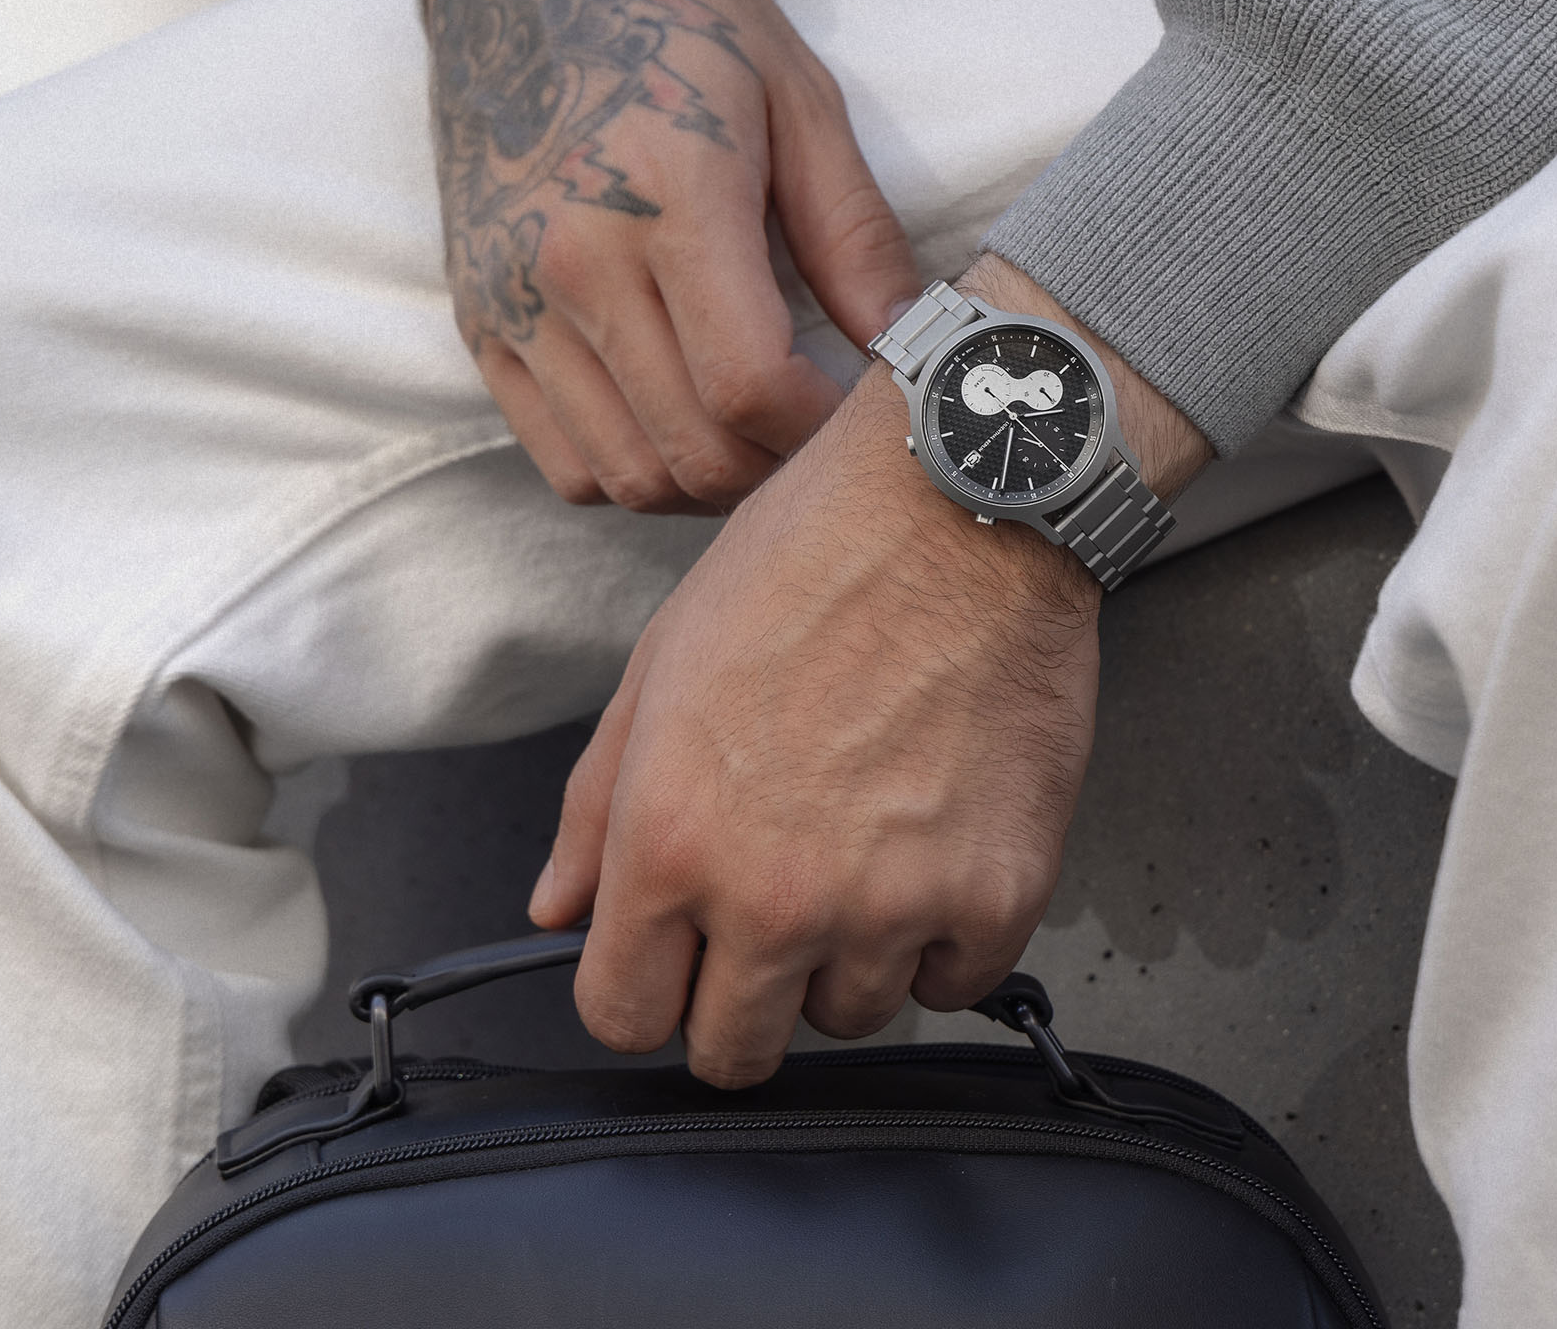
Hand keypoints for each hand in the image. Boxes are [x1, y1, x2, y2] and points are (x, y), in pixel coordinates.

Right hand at [427, 0, 919, 512]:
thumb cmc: (682, 24)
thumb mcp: (800, 101)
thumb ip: (856, 236)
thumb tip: (916, 348)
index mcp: (669, 196)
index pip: (750, 385)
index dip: (822, 431)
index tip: (863, 416)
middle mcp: (573, 261)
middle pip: (691, 451)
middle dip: (779, 470)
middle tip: (827, 437)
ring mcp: (513, 301)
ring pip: (625, 475)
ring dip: (710, 482)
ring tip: (762, 433)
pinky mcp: (478, 322)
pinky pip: (561, 459)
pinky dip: (632, 470)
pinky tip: (683, 418)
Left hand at [531, 255, 1211, 1085]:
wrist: (958, 506)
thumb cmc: (809, 558)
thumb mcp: (663, 663)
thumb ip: (597, 806)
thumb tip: (559, 908)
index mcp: (671, 838)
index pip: (624, 1016)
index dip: (643, 988)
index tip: (672, 957)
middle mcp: (774, 893)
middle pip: (733, 1051)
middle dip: (740, 995)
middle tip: (772, 911)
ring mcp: (892, 905)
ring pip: (851, 1019)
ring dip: (849, 957)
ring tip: (866, 846)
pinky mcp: (997, 895)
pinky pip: (955, 986)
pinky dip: (944, 938)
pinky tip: (936, 848)